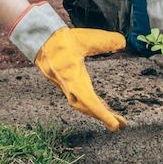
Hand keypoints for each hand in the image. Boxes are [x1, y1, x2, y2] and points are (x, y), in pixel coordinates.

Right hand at [9, 2, 125, 130]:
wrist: (39, 40)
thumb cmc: (61, 39)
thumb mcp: (85, 38)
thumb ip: (104, 40)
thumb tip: (123, 43)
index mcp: (71, 77)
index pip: (88, 100)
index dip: (102, 114)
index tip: (114, 125)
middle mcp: (68, 86)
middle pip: (86, 108)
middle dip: (103, 117)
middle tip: (121, 126)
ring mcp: (66, 86)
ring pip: (83, 105)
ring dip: (98, 112)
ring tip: (115, 120)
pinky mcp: (66, 84)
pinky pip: (80, 99)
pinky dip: (92, 105)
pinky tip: (102, 106)